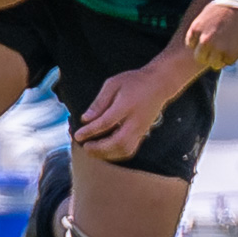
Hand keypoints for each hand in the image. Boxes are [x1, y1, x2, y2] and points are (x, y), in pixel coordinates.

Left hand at [73, 52, 193, 160]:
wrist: (159, 85)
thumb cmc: (134, 82)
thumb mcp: (113, 84)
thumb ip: (99, 102)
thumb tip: (85, 119)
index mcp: (126, 105)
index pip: (107, 122)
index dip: (90, 131)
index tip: (78, 135)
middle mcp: (135, 120)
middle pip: (118, 142)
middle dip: (99, 148)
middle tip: (85, 147)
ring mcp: (141, 129)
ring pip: (125, 149)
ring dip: (107, 154)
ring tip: (92, 150)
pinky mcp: (143, 134)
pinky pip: (130, 149)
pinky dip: (116, 154)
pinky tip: (105, 150)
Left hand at [186, 1, 237, 69]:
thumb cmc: (230, 5)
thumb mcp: (208, 12)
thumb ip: (203, 27)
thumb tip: (201, 39)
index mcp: (196, 28)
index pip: (192, 44)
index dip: (201, 43)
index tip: (210, 39)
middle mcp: (204, 40)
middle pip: (200, 57)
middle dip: (208, 54)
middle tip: (219, 48)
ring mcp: (217, 48)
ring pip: (214, 64)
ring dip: (220, 58)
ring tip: (230, 47)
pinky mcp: (231, 54)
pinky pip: (228, 62)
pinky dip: (233, 56)